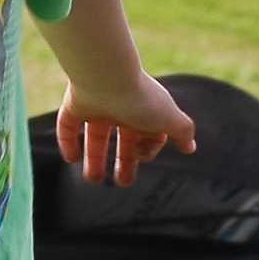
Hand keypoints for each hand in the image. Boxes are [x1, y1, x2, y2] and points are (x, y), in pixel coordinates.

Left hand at [54, 71, 196, 186]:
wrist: (107, 77)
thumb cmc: (141, 99)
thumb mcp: (170, 118)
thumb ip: (183, 132)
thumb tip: (191, 147)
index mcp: (145, 111)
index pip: (148, 136)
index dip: (147, 151)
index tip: (142, 156)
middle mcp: (122, 108)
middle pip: (123, 139)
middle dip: (125, 161)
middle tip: (122, 182)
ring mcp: (97, 106)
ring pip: (95, 136)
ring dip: (94, 159)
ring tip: (93, 179)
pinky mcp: (74, 105)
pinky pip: (68, 125)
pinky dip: (67, 143)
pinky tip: (71, 158)